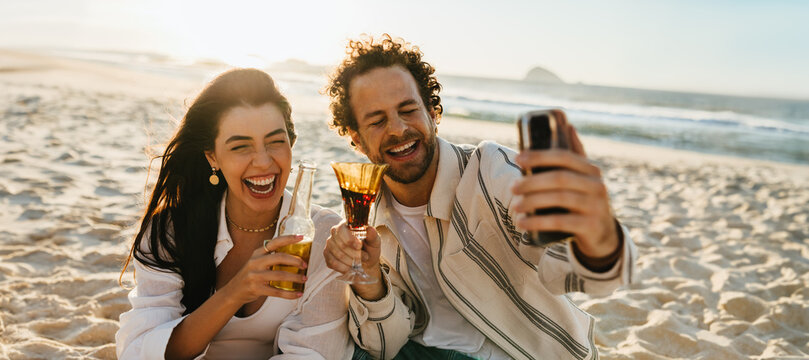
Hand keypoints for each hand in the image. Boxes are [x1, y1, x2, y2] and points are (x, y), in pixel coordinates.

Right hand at [221, 235, 307, 302]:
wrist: (233, 292)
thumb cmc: (250, 276)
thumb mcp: (256, 262)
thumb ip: (269, 258)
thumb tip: (294, 257)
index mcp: (257, 253)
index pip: (274, 242)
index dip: (289, 238)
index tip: (301, 237)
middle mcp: (255, 262)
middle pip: (279, 258)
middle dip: (295, 260)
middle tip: (305, 265)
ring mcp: (255, 276)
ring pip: (280, 275)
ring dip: (295, 277)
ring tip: (304, 279)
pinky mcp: (256, 289)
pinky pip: (277, 291)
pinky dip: (289, 294)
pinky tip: (297, 294)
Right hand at [324, 221, 384, 299]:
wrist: (365, 262)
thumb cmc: (369, 249)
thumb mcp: (375, 242)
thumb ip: (373, 236)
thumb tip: (370, 229)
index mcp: (346, 225)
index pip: (342, 230)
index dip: (350, 239)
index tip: (359, 246)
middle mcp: (335, 232)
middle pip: (341, 245)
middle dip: (355, 254)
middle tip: (365, 257)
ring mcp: (330, 244)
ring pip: (338, 255)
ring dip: (351, 262)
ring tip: (360, 262)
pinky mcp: (327, 255)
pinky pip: (333, 263)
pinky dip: (344, 267)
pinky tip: (350, 267)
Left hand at [512, 124, 618, 258]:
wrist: (603, 234)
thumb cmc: (584, 201)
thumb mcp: (582, 178)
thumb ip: (574, 155)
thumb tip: (567, 124)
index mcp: (591, 170)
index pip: (564, 156)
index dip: (540, 156)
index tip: (518, 159)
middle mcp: (597, 186)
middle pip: (559, 178)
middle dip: (532, 181)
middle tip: (512, 188)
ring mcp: (596, 206)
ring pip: (560, 199)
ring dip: (533, 202)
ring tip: (515, 207)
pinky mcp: (591, 226)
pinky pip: (561, 222)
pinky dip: (538, 222)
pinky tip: (524, 223)